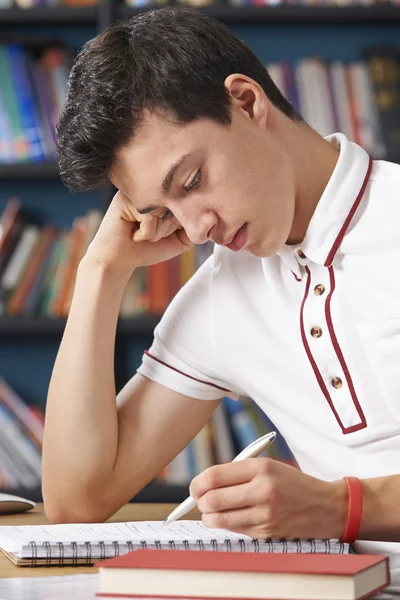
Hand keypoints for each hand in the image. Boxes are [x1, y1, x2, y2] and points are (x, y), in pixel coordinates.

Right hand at [85, 190, 191, 273]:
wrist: (119, 259)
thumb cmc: (148, 247)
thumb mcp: (182, 239)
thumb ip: (199, 229)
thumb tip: (213, 217)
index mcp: (170, 192)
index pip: (192, 201)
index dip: (185, 223)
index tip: (170, 233)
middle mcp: (156, 186)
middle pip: (180, 205)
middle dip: (170, 229)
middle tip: (154, 236)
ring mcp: (141, 189)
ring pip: (165, 209)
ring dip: (158, 232)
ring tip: (143, 234)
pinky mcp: (126, 197)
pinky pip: (150, 215)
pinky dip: (146, 232)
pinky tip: (134, 233)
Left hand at [189, 458, 347, 539]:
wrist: (325, 506)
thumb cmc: (292, 483)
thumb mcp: (267, 466)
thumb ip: (236, 472)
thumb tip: (204, 483)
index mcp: (261, 468)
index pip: (215, 476)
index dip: (198, 483)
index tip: (195, 486)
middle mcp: (262, 490)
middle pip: (213, 499)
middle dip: (200, 501)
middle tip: (200, 500)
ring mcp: (264, 514)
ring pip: (219, 519)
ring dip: (209, 516)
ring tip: (211, 511)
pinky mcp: (266, 532)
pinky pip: (234, 529)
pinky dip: (227, 524)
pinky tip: (232, 517)